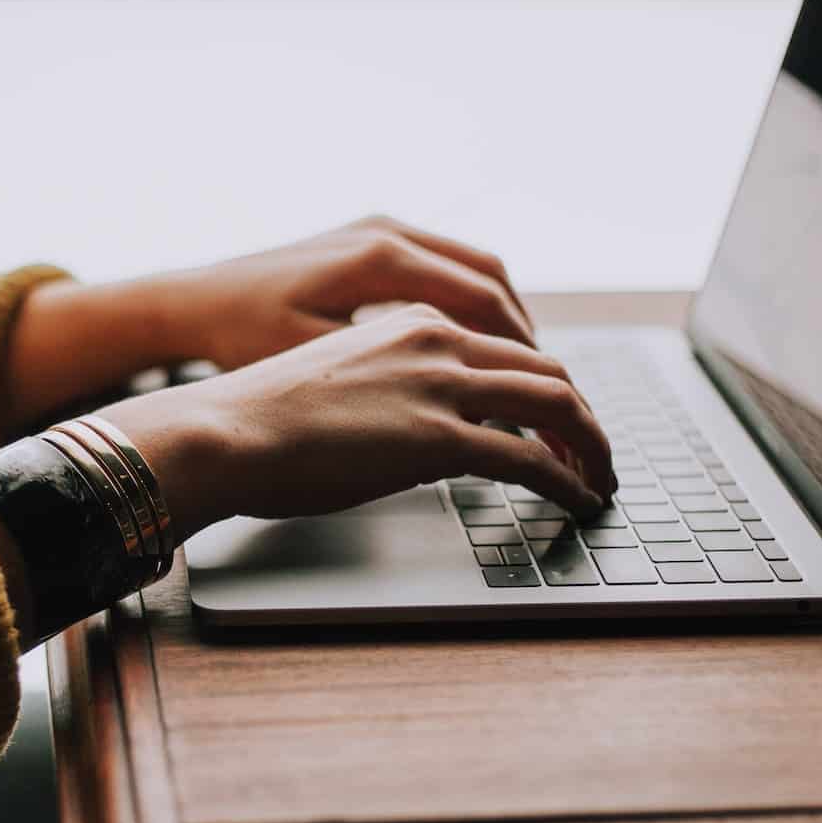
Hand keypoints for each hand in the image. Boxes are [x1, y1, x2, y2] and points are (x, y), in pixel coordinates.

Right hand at [96, 304, 613, 543]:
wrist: (221, 431)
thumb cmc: (256, 418)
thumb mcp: (335, 382)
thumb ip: (387, 392)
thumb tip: (411, 434)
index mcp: (410, 321)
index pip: (504, 346)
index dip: (543, 386)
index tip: (556, 421)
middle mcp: (435, 340)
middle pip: (545, 369)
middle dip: (582, 415)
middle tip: (595, 453)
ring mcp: (440, 385)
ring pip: (555, 404)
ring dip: (591, 445)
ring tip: (600, 480)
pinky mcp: (438, 437)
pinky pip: (531, 459)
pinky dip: (568, 480)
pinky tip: (577, 501)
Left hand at [162, 215, 535, 370]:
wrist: (191, 302)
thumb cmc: (241, 338)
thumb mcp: (317, 364)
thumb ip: (391, 377)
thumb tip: (464, 408)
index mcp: (380, 258)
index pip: (483, 301)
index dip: (522, 352)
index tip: (542, 394)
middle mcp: (386, 231)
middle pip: (489, 278)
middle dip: (524, 335)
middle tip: (547, 386)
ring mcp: (377, 229)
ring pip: (471, 267)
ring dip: (501, 317)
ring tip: (520, 369)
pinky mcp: (366, 238)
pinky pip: (441, 265)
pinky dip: (469, 302)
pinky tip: (472, 344)